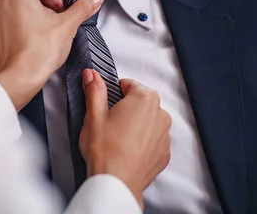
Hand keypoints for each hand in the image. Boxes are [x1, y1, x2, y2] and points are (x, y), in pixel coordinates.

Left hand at [0, 0, 103, 110]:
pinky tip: (22, 44)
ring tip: (37, 38)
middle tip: (51, 27)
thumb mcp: (68, 26)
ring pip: (12, 13)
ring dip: (24, 21)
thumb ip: (82, 8)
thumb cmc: (39, 52)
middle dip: (40, 11)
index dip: (56, 2)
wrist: (19, 79)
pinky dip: (10, 34)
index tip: (60, 14)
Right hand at [79, 70, 171, 209]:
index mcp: (145, 98)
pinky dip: (142, 142)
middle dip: (125, 109)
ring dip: (135, 125)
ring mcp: (165, 134)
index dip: (112, 95)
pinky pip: (152, 139)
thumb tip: (91, 73)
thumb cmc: (105, 149)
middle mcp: (161, 113)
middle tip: (108, 125)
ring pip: (147, 120)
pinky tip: (126, 151)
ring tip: (117, 140)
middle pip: (139, 101)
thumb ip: (94, 89)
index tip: (105, 108)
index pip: (127, 84)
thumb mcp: (93, 114)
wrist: (116, 183)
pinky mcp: (164, 152)